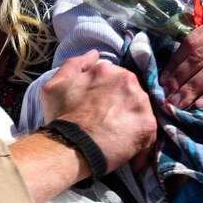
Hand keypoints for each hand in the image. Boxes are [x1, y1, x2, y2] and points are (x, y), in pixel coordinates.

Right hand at [40, 49, 156, 171]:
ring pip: (140, 107)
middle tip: (107, 120)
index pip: (111, 76)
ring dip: (131, 118)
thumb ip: (73, 64)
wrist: (71, 148)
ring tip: (117, 134)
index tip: (98, 106)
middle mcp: (127, 80)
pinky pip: (148, 131)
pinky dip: (139, 139)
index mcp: (105, 70)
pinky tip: (125, 147)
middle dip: (120, 102)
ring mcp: (140, 102)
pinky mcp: (148, 124)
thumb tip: (94, 53)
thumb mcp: (54, 86)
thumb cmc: (61, 118)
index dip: (104, 92)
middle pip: (128, 89)